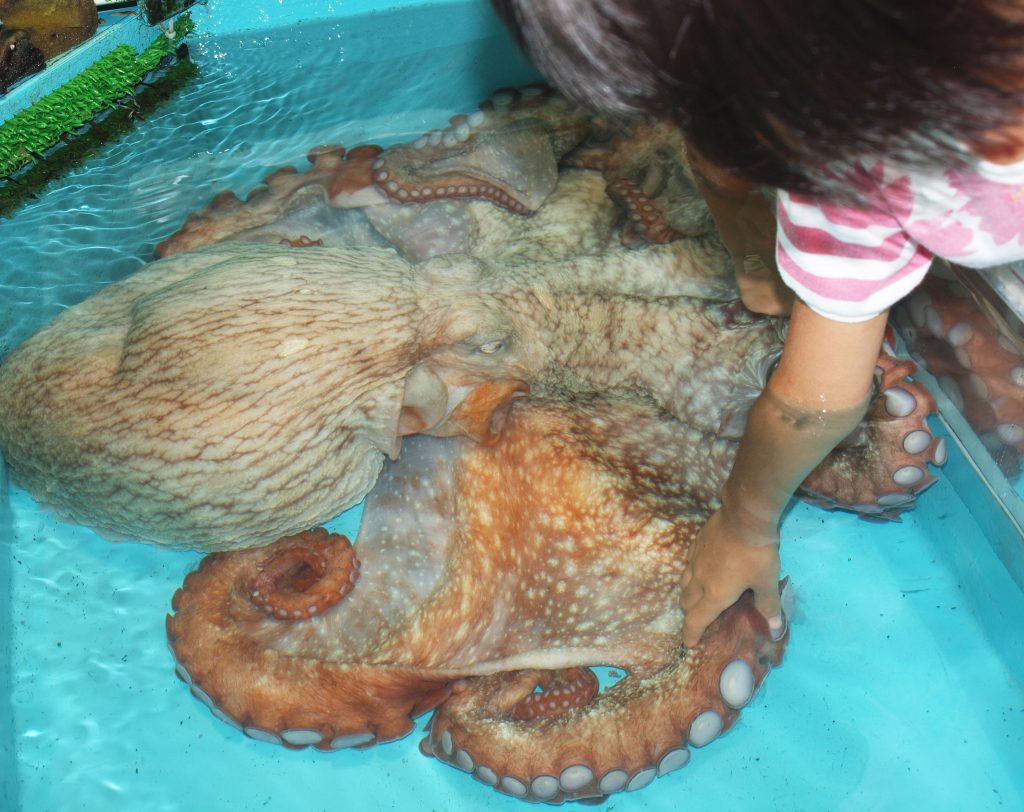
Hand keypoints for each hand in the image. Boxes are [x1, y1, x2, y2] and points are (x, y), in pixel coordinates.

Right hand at [680, 508, 783, 647]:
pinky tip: (701, 567)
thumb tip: (775, 629)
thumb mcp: (766, 581)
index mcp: (714, 595)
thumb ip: (768, 606)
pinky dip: (691, 572)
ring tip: (696, 595)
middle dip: (690, 614)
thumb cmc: (756, 554)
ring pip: (683, 582)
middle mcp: (699, 580)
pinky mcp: (696, 544)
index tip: (688, 643)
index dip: (691, 634)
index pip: (696, 620)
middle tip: (699, 618)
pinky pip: (688, 564)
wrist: (744, 515)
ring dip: (688, 594)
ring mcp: (695, 560)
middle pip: (686, 603)